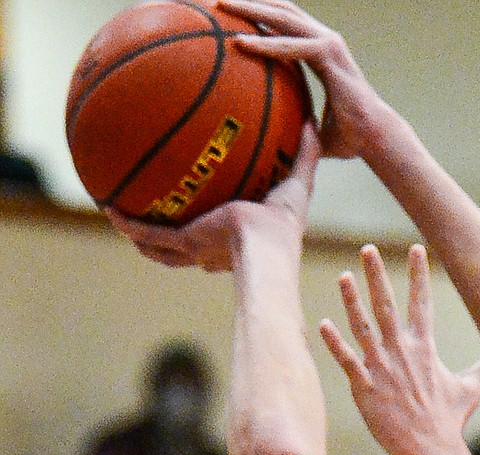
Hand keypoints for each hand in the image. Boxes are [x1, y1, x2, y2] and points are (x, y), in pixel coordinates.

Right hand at [103, 120, 319, 270]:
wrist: (268, 248)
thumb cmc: (285, 226)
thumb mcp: (297, 184)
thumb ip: (305, 155)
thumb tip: (313, 124)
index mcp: (234, 239)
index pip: (217, 233)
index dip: (206, 225)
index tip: (199, 209)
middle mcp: (211, 249)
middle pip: (182, 247)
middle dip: (166, 237)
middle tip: (153, 214)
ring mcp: (194, 248)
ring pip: (158, 249)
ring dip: (139, 236)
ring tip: (120, 215)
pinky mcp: (184, 242)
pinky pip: (147, 235)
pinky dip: (127, 225)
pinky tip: (109, 208)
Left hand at [222, 0, 378, 159]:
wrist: (374, 139)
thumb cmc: (348, 138)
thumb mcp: (312, 125)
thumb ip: (295, 121)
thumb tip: (273, 140)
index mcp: (320, 49)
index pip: (285, 20)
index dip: (259, 10)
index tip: (231, 10)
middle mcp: (325, 39)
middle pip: (281, 9)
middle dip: (249, 1)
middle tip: (217, 0)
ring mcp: (328, 43)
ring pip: (283, 17)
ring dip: (251, 10)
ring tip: (222, 8)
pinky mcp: (329, 55)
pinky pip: (290, 46)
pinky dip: (266, 44)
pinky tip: (241, 43)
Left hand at [320, 243, 479, 454]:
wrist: (433, 452)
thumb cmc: (450, 420)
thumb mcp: (472, 388)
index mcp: (425, 349)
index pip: (422, 303)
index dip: (419, 274)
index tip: (415, 248)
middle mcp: (402, 352)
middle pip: (387, 306)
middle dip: (377, 276)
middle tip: (367, 249)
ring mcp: (382, 369)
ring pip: (363, 327)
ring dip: (352, 301)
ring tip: (343, 276)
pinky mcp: (365, 388)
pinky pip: (347, 361)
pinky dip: (335, 343)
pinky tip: (324, 324)